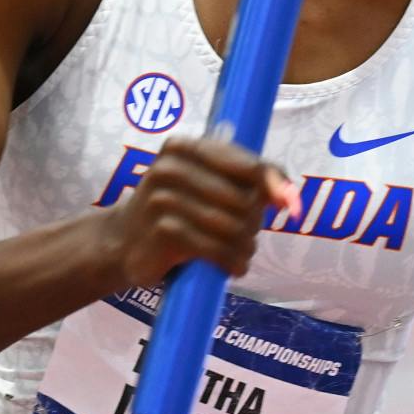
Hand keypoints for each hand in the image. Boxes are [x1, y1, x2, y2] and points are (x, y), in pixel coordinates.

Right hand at [97, 136, 301, 291]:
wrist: (121, 242)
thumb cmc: (176, 210)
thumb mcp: (205, 184)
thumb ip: (249, 182)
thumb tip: (292, 199)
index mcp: (185, 147)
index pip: (246, 164)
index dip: (273, 185)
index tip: (290, 206)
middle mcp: (171, 167)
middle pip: (243, 199)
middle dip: (252, 224)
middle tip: (245, 236)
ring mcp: (163, 199)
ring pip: (232, 227)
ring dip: (245, 247)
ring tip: (240, 254)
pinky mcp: (162, 231)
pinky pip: (215, 249)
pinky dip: (231, 262)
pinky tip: (232, 267)